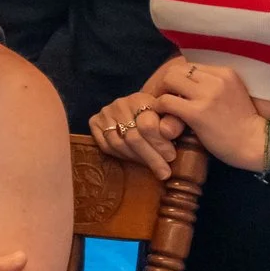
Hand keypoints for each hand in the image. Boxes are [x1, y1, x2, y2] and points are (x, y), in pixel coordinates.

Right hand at [89, 56, 197, 176]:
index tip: (172, 157)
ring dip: (138, 159)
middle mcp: (120, 104)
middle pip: (132, 137)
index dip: (160, 143)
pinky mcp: (95, 122)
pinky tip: (137, 160)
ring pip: (119, 144)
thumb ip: (174, 123)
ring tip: (154, 168)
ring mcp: (105, 113)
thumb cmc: (160, 116)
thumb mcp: (172, 116)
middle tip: (164, 171)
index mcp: (141, 99)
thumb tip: (169, 134)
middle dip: (151, 157)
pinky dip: (123, 156)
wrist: (140, 110)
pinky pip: (107, 146)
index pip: (147, 125)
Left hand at [145, 57, 267, 170]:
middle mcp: (217, 79)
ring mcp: (207, 95)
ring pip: (168, 80)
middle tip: (162, 96)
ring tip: (162, 106)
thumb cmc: (243, 124)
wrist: (256, 144)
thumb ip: (212, 85)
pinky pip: (166, 101)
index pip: (190, 66)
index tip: (174, 90)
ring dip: (160, 92)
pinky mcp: (197, 112)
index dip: (178, 77)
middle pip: (176, 69)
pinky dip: (159, 107)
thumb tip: (186, 82)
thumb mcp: (231, 94)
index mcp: (226, 72)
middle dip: (165, 82)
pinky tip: (162, 115)